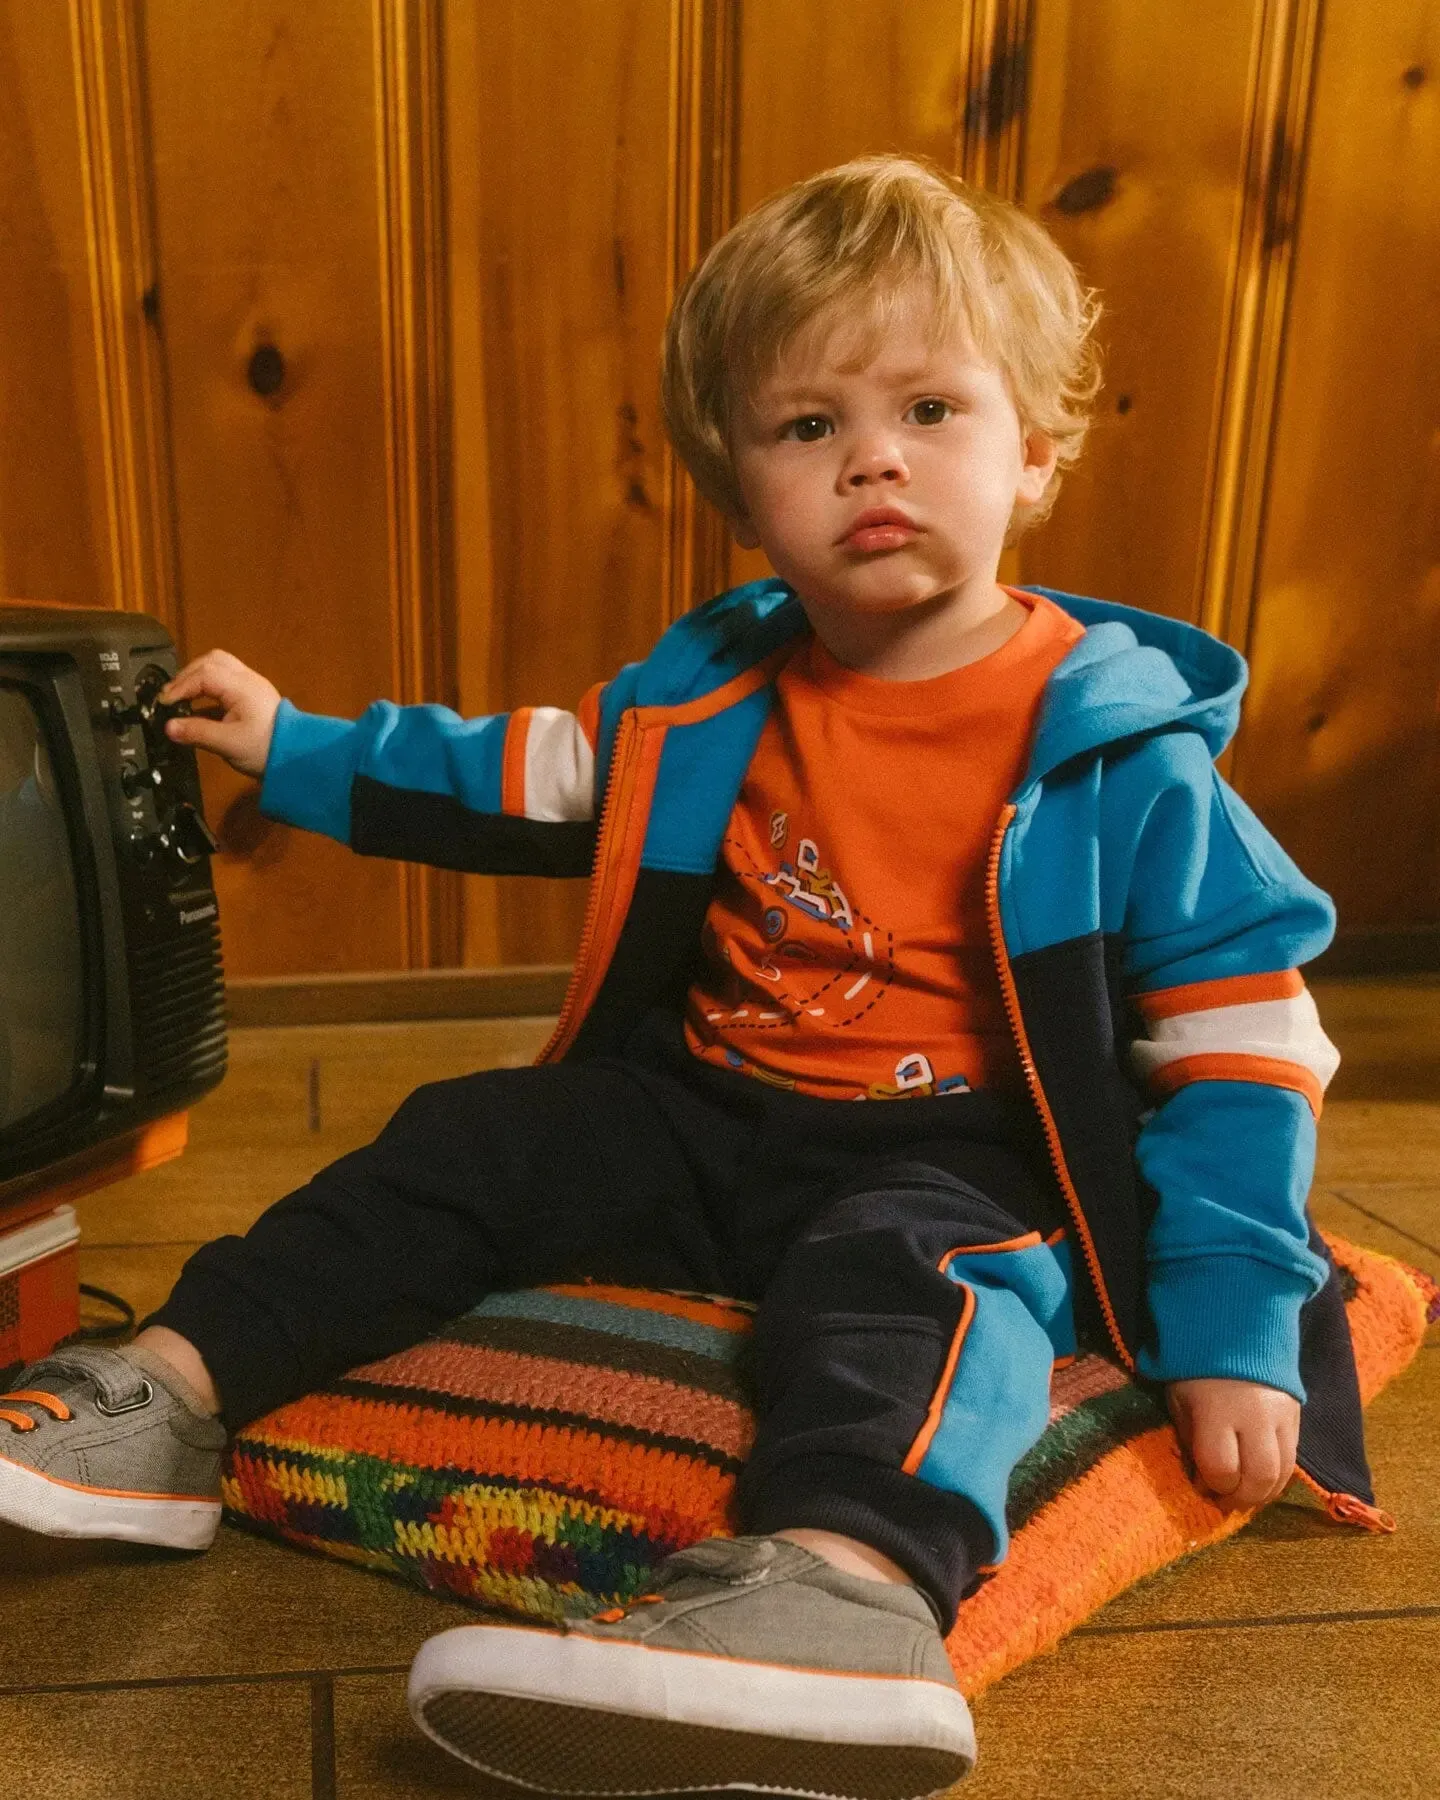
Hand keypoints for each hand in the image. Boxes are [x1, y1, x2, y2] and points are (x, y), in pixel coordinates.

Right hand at [160, 650, 281, 779]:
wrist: (298, 757)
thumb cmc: (264, 750)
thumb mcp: (227, 744)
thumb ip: (196, 732)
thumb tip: (168, 727)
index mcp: (242, 687)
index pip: (204, 674)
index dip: (180, 686)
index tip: (164, 703)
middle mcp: (247, 679)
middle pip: (211, 662)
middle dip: (187, 676)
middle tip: (171, 696)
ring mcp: (252, 685)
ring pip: (220, 666)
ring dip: (198, 677)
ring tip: (182, 696)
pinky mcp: (253, 695)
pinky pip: (226, 679)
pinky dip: (208, 686)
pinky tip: (198, 704)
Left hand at [1166, 1377, 1299, 1509]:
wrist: (1234, 1326)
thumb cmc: (1195, 1368)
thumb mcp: (1180, 1402)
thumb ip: (1192, 1441)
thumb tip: (1203, 1480)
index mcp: (1217, 1413)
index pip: (1222, 1469)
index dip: (1213, 1486)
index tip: (1203, 1485)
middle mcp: (1254, 1418)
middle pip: (1258, 1478)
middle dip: (1241, 1498)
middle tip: (1227, 1499)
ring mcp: (1281, 1417)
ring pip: (1282, 1473)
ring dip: (1264, 1493)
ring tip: (1246, 1494)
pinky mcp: (1297, 1415)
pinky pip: (1293, 1458)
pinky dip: (1279, 1476)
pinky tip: (1263, 1479)